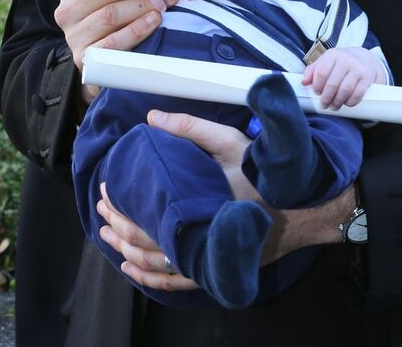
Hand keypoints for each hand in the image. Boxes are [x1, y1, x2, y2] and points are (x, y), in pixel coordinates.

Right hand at [55, 0, 174, 103]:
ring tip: (167, 1)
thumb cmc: (112, 25)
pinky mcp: (83, 57)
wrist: (102, 68)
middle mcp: (66, 12)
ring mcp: (73, 36)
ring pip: (111, 15)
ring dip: (142, 6)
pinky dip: (136, 29)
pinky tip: (154, 20)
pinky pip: (113, 41)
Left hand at [97, 113, 355, 290]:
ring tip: (108, 235)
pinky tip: (133, 270)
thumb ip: (191, 128)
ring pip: (153, 262)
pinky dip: (149, 278)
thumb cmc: (263, 172)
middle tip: (101, 208)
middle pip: (144, 237)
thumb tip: (151, 117)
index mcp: (198, 203)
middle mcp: (199, 235)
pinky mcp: (214, 269)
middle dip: (117, 222)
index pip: (147, 208)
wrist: (300, 209)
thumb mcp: (230, 141)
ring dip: (125, 250)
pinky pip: (174, 282)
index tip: (106, 186)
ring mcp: (206, 257)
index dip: (121, 200)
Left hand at [301, 47, 386, 108]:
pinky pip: (357, 94)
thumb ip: (313, 70)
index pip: (321, 72)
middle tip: (323, 104)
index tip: (316, 93)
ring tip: (333, 106)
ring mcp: (358, 68)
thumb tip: (303, 82)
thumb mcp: (327, 61)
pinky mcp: (367, 77)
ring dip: (337, 102)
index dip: (317, 86)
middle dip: (326, 98)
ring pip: (344, 90)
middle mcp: (346, 59)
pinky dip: (350, 102)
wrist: (365, 59)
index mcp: (333, 55)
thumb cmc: (341, 62)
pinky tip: (346, 103)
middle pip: (332, 84)